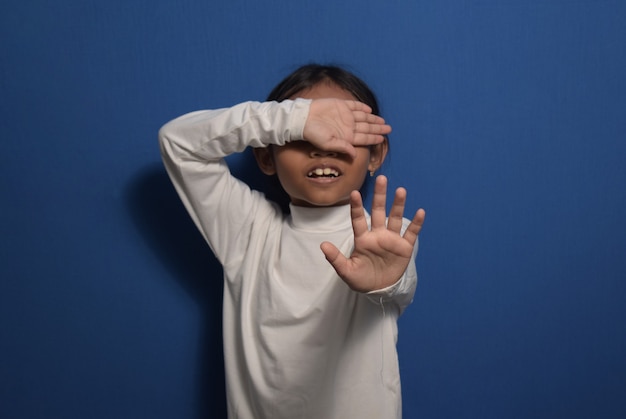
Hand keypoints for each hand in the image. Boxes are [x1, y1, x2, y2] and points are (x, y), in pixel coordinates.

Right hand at [303, 99, 391, 158]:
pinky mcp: (340, 105)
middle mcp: (347, 126)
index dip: (374, 138)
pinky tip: (369, 110)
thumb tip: (355, 155)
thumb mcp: (327, 144)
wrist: (302, 119)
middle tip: (389, 129)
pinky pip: (354, 105)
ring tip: (383, 121)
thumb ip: (342, 148)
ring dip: (373, 119)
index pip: (364, 138)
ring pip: (363, 117)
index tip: (383, 139)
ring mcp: (345, 115)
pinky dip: (362, 107)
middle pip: (366, 127)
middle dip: (378, 128)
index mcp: (346, 136)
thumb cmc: (312, 134)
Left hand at [320, 175, 425, 292]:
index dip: (356, 207)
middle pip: (378, 212)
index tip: (354, 192)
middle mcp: (377, 235)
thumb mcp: (346, 271)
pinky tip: (420, 212)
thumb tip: (323, 245)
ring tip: (401, 190)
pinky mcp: (404, 247)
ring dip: (398, 205)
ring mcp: (392, 240)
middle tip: (381, 179)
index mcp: (363, 239)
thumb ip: (335, 258)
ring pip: (395, 218)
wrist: (379, 290)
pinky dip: (416, 223)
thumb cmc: (361, 279)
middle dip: (380, 196)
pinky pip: (411, 233)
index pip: (358, 220)